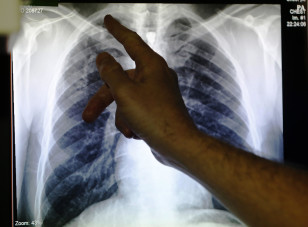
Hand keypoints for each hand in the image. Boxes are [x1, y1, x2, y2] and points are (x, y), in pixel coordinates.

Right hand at [82, 14, 196, 153]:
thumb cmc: (153, 116)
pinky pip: (136, 110)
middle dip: (104, 100)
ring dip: (122, 116)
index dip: (117, 30)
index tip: (108, 20)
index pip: (130, 41)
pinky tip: (136, 134)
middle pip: (121, 81)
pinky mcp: (158, 109)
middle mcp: (156, 76)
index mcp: (151, 65)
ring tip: (129, 129)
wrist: (177, 145)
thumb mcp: (125, 93)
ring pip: (127, 99)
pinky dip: (132, 122)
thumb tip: (103, 57)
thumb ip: (111, 72)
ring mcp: (158, 93)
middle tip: (88, 116)